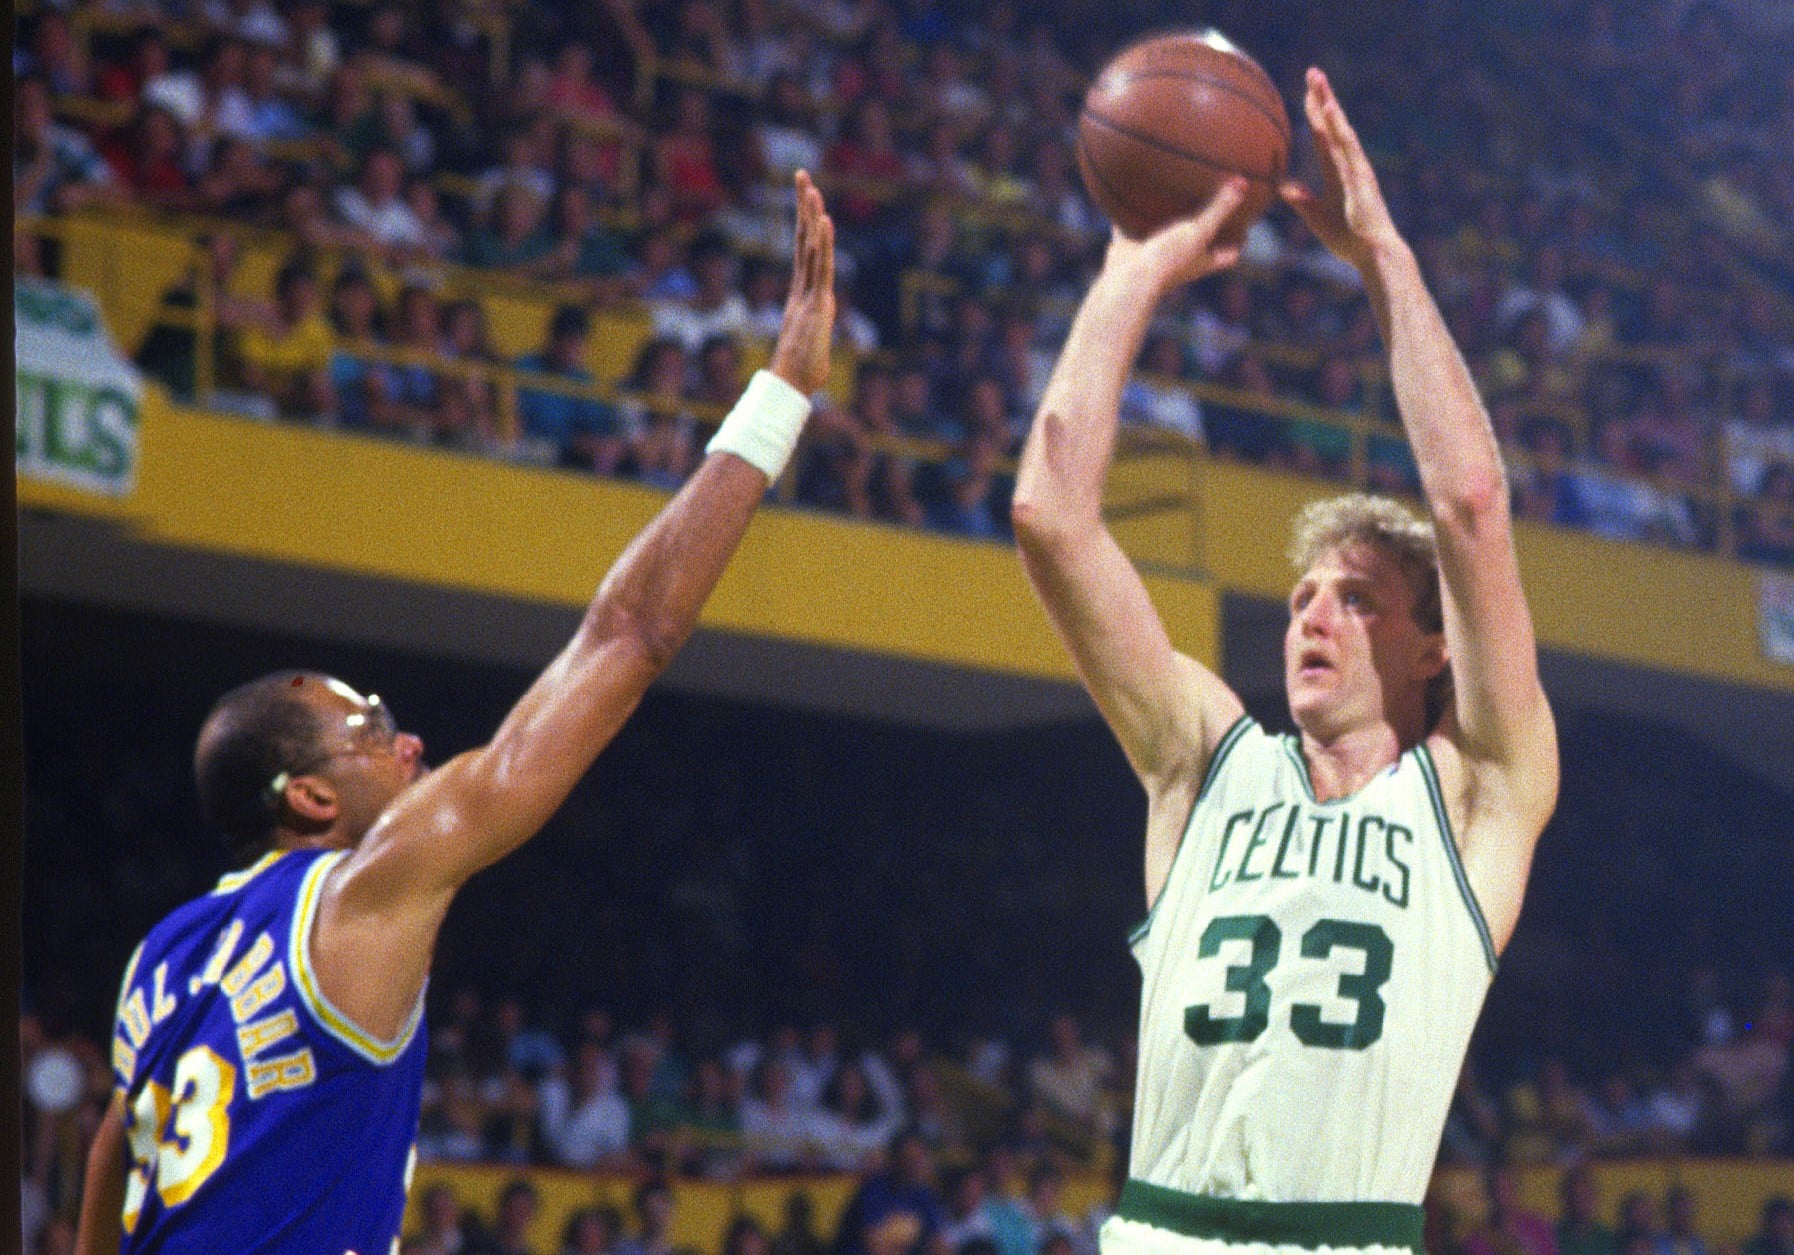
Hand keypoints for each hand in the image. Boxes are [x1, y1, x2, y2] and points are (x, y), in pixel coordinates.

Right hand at [768, 170, 835, 394]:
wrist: (793, 384)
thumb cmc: (803, 371)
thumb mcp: (815, 344)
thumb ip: (816, 335)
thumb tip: (818, 342)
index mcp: (803, 292)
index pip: (806, 250)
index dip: (806, 223)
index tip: (807, 197)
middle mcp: (803, 287)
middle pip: (804, 237)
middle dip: (803, 205)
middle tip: (802, 174)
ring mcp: (809, 292)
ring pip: (811, 246)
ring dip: (811, 215)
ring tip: (810, 185)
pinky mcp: (817, 302)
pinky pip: (821, 267)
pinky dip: (824, 244)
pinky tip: (824, 220)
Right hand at [1103, 178, 1247, 293]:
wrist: (1126, 279)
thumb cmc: (1168, 259)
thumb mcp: (1199, 231)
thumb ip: (1219, 208)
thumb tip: (1244, 182)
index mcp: (1202, 260)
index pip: (1230, 254)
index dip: (1239, 241)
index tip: (1246, 225)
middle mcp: (1181, 259)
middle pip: (1200, 243)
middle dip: (1205, 226)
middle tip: (1213, 199)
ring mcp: (1155, 254)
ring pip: (1166, 233)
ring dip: (1169, 218)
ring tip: (1174, 190)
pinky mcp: (1131, 247)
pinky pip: (1133, 226)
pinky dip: (1131, 212)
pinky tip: (1131, 189)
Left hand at [1280, 68, 1402, 271]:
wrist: (1372, 254)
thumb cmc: (1349, 239)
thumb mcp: (1316, 217)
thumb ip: (1302, 200)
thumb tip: (1284, 188)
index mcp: (1338, 172)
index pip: (1323, 136)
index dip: (1314, 115)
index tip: (1305, 93)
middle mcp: (1349, 164)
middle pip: (1333, 125)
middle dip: (1322, 98)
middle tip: (1312, 72)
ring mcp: (1356, 168)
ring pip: (1341, 130)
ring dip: (1329, 106)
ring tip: (1318, 83)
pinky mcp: (1361, 177)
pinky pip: (1347, 148)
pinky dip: (1338, 128)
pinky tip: (1329, 112)